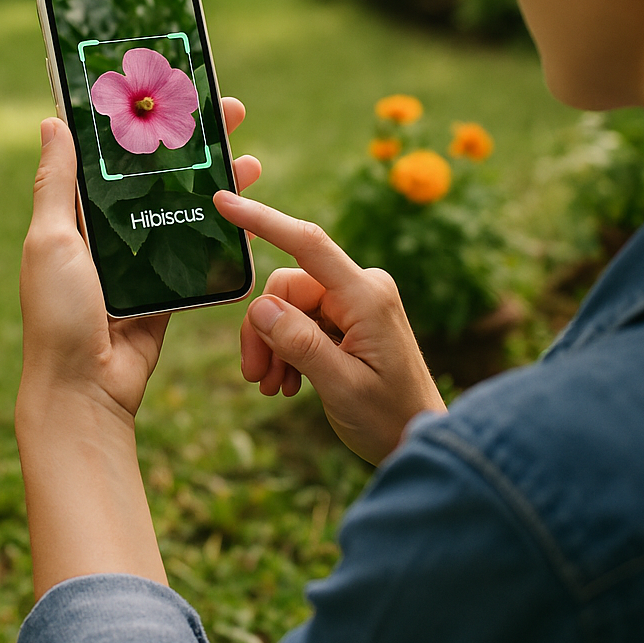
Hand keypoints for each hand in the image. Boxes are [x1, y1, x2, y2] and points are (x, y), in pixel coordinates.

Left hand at [17, 98, 260, 427]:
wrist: (85, 390)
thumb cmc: (58, 314)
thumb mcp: (51, 240)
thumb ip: (58, 184)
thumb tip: (53, 120)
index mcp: (76, 216)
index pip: (113, 155)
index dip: (143, 122)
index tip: (174, 91)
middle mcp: (108, 233)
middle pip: (157, 176)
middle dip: (192, 144)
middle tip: (228, 113)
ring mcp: (140, 261)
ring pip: (183, 210)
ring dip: (216, 182)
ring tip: (249, 156)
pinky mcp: (167, 288)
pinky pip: (197, 251)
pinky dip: (221, 230)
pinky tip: (247, 207)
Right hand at [213, 192, 445, 464]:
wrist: (419, 441)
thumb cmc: (390, 418)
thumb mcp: (343, 388)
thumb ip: (301, 344)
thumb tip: (262, 308)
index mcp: (366, 296)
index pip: (307, 244)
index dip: (263, 219)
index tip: (224, 201)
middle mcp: (362, 289)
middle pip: (286, 289)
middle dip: (263, 330)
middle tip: (256, 377)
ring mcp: (355, 303)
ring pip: (287, 307)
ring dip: (273, 345)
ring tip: (273, 386)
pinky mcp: (349, 318)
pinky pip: (300, 320)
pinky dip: (286, 348)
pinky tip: (287, 382)